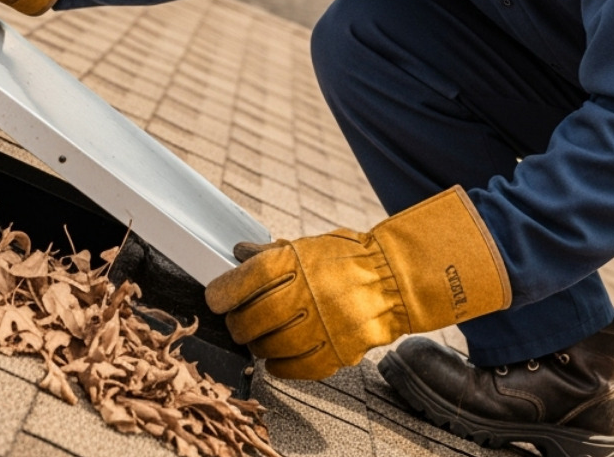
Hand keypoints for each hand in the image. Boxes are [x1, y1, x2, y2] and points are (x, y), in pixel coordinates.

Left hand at [205, 187, 509, 379]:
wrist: (396, 280)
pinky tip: (278, 355)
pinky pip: (291, 368)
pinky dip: (278, 365)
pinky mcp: (333, 353)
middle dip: (237, 322)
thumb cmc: (349, 259)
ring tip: (261, 336)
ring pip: (267, 348)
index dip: (221, 292)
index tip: (216, 297)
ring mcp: (320, 327)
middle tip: (239, 319)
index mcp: (295, 263)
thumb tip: (238, 253)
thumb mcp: (309, 246)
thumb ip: (272, 253)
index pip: (242, 281)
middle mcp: (304, 295)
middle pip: (249, 319)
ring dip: (257, 344)